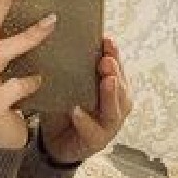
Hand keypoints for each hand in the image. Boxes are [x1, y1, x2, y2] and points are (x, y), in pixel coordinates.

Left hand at [39, 37, 132, 164]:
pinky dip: (85, 121)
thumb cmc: (65, 106)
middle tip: (107, 60)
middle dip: (115, 72)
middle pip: (121, 89)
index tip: (107, 40)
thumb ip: (71, 66)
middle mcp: (116, 106)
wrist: (56, 141)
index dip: (115, 54)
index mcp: (112, 89)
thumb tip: (59, 34)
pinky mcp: (95, 142)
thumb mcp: (69, 83)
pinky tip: (76, 111)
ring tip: (106, 80)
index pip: (117, 69)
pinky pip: (93, 132)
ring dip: (110, 95)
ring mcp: (108, 126)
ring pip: (114, 111)